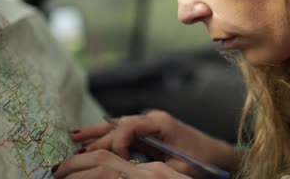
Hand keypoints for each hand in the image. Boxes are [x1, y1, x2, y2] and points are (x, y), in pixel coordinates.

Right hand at [70, 110, 240, 177]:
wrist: (215, 154)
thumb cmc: (201, 161)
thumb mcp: (179, 169)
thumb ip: (155, 170)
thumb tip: (130, 171)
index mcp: (161, 123)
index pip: (129, 126)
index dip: (117, 143)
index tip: (118, 161)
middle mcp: (152, 118)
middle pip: (119, 124)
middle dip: (98, 137)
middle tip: (78, 149)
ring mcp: (149, 123)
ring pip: (118, 125)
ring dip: (97, 133)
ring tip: (74, 136)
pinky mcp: (148, 131)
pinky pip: (123, 131)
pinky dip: (107, 136)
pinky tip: (91, 138)